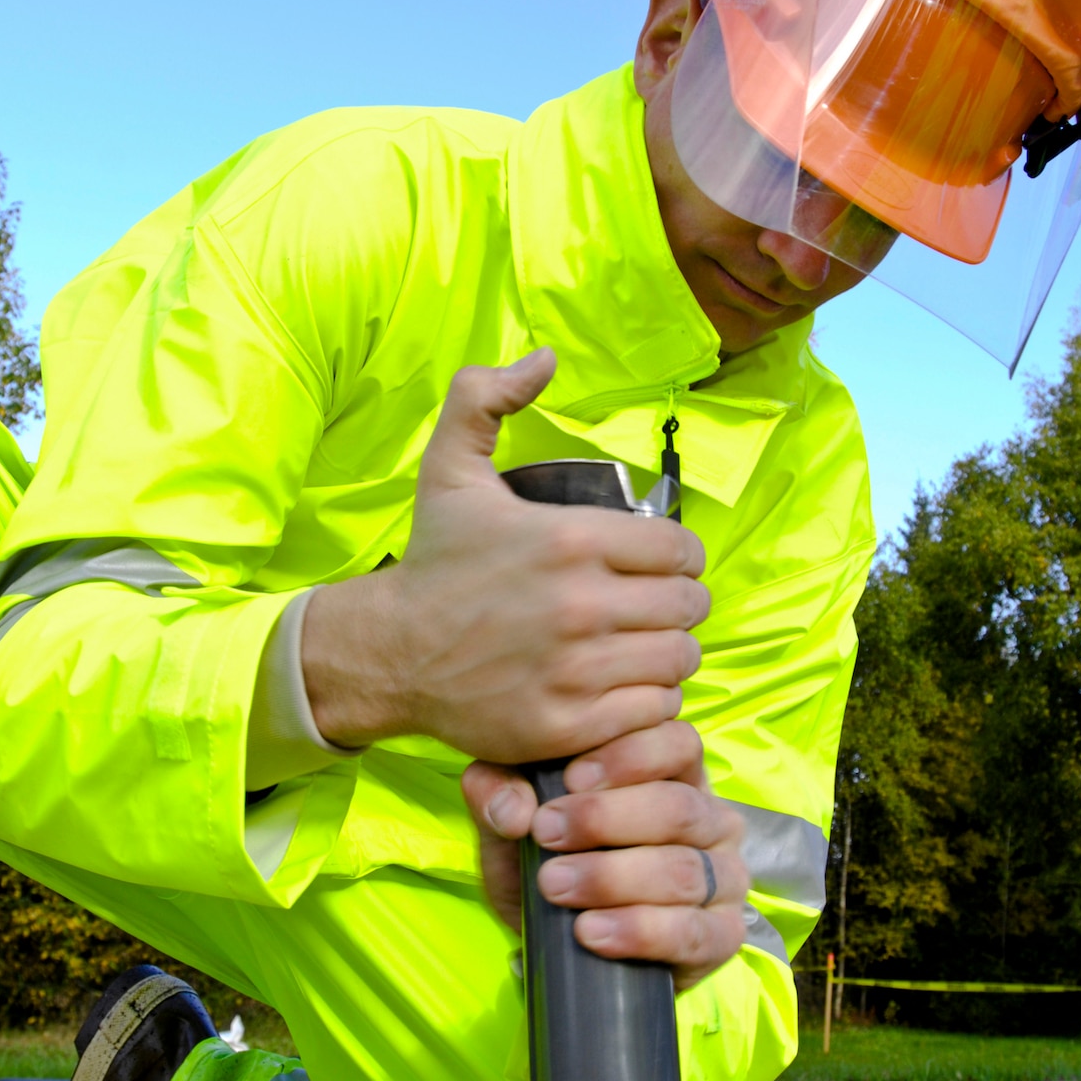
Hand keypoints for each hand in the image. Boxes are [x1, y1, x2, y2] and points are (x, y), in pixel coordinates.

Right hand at [300, 352, 708, 761]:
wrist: (391, 650)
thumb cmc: (435, 559)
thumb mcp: (452, 466)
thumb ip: (488, 395)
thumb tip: (544, 355)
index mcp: (570, 538)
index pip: (682, 550)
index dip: (680, 557)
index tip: (658, 567)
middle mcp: (579, 604)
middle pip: (688, 607)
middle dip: (678, 605)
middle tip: (651, 609)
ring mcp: (574, 670)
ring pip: (678, 660)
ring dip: (667, 654)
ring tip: (641, 647)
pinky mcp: (566, 724)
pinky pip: (652, 711)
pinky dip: (647, 701)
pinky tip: (621, 686)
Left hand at [460, 722, 748, 990]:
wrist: (561, 941)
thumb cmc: (550, 859)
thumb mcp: (512, 823)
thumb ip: (498, 794)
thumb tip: (512, 808)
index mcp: (674, 774)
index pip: (677, 743)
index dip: (629, 757)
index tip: (571, 778)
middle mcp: (710, 819)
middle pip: (679, 807)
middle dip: (606, 820)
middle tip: (546, 833)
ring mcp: (724, 878)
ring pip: (684, 870)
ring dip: (613, 878)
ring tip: (554, 885)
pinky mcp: (722, 936)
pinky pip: (694, 933)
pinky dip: (640, 932)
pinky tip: (591, 931)